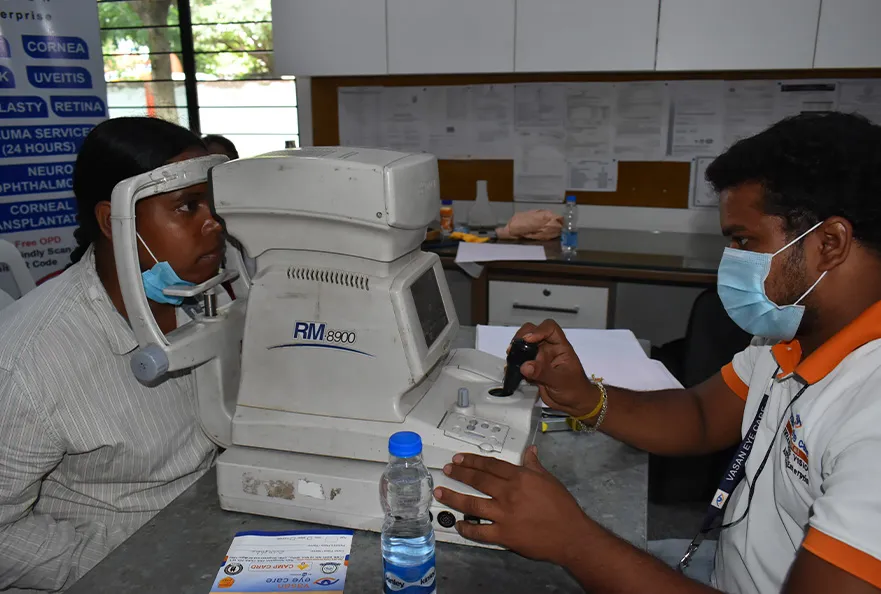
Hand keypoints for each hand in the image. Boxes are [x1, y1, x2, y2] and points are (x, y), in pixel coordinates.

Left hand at [433, 446, 590, 564]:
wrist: (571, 535)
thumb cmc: (562, 507)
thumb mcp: (549, 480)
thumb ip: (534, 465)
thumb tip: (529, 451)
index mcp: (519, 478)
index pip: (490, 465)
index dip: (472, 460)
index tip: (459, 459)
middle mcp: (508, 493)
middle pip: (478, 480)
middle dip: (460, 473)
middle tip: (447, 470)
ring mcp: (504, 514)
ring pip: (472, 503)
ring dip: (454, 497)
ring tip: (441, 492)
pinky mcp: (503, 535)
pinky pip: (480, 531)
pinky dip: (467, 528)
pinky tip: (459, 523)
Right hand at [513, 320, 597, 416]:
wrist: (574, 403)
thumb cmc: (574, 389)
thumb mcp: (560, 380)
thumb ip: (543, 373)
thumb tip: (525, 366)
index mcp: (560, 346)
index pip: (550, 328)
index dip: (538, 330)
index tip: (528, 340)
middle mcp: (549, 349)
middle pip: (533, 333)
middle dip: (521, 338)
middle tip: (513, 349)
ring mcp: (540, 358)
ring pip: (525, 347)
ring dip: (516, 350)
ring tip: (510, 359)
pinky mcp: (533, 369)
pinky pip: (521, 362)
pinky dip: (514, 364)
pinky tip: (510, 370)